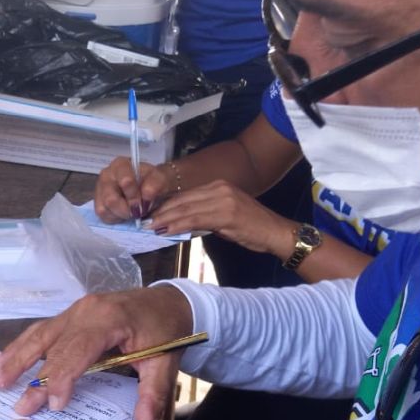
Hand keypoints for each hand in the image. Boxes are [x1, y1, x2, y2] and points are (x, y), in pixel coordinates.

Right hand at [0, 286, 192, 419]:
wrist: (170, 302)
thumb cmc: (167, 332)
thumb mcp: (165, 364)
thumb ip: (153, 396)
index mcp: (109, 320)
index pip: (77, 352)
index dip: (63, 379)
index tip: (54, 406)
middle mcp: (87, 311)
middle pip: (54, 347)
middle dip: (35, 379)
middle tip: (19, 406)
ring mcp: (77, 309)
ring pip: (40, 335)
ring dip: (17, 358)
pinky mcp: (73, 313)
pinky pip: (43, 329)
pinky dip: (22, 344)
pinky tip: (3, 357)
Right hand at [94, 158, 177, 222]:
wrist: (152, 190)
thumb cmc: (155, 182)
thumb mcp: (162, 178)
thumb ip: (157, 182)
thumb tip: (146, 193)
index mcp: (121, 165)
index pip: (125, 181)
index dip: (134, 195)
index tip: (143, 202)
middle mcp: (106, 175)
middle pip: (111, 199)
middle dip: (127, 209)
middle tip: (139, 211)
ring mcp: (100, 190)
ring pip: (105, 209)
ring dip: (121, 215)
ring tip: (132, 211)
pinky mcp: (99, 204)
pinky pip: (104, 216)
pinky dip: (116, 219)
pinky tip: (124, 213)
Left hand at [148, 180, 296, 256]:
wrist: (275, 232)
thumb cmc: (252, 228)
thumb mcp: (225, 218)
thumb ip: (205, 216)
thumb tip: (184, 223)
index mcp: (219, 187)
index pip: (186, 195)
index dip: (167, 206)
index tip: (151, 215)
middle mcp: (219, 189)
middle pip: (183, 200)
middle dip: (162, 212)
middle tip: (144, 222)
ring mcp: (223, 199)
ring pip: (186, 209)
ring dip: (166, 219)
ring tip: (151, 228)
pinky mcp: (226, 213)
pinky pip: (195, 218)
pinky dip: (178, 225)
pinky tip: (166, 231)